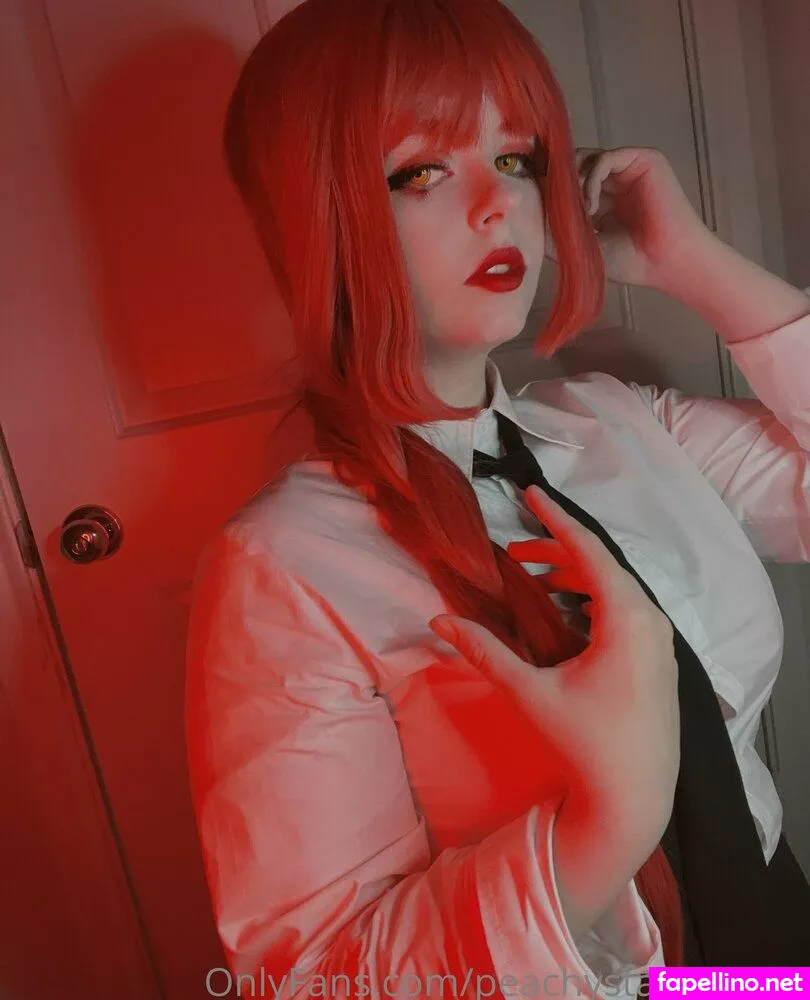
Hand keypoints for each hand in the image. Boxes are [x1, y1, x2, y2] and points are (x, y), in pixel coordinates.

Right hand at [429, 485, 679, 829]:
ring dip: (576, 577)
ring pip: (617, 590)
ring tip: (536, 577)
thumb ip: (484, 651)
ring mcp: (662, 642)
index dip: (556, 518)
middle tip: (515, 549)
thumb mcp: (529, 692)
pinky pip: (628, 611)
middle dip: (557, 551)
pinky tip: (569, 612)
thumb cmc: (584, 742)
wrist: (634, 798)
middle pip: (602, 567)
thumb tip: (438, 620)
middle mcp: (652, 621)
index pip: (588, 550)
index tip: (531, 492)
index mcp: (626, 618)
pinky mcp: (661, 660)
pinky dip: (595, 600)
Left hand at [544, 146, 713, 289]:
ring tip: (578, 214)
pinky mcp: (643, 160)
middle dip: (556, 182)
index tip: (527, 197)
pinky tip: (591, 207)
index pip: (566, 182)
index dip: (547, 186)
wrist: (666, 263)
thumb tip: (526, 210)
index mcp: (600, 199)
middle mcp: (613, 180)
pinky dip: (591, 180)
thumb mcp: (580, 245)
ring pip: (585, 158)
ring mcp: (628, 168)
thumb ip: (553, 228)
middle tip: (546, 202)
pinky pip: (604, 158)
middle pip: (572, 166)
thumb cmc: (631, 261)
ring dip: (573, 183)